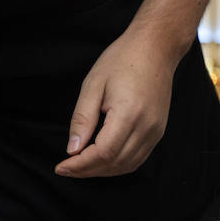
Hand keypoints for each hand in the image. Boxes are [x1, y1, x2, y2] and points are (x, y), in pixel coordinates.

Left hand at [55, 26, 179, 177]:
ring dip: (103, 171)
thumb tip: (72, 149)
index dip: (80, 164)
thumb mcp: (93, 85)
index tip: (61, 166)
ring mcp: (155, 131)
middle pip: (115, 163)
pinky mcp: (158, 131)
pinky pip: (138, 158)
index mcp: (128, 114)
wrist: (156, 49)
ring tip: (81, 167)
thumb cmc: (122, 61)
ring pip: (128, 165)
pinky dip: (118, 165)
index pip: (103, 152)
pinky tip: (102, 160)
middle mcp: (146, 127)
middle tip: (67, 168)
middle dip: (88, 171)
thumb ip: (82, 119)